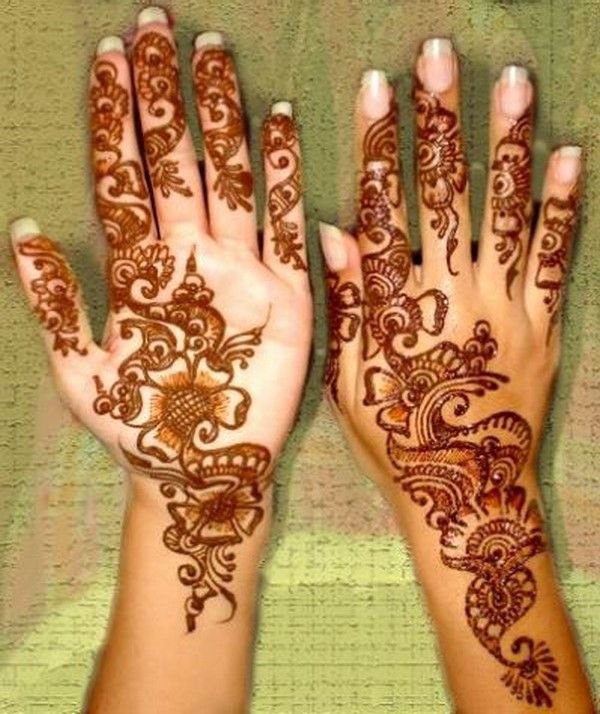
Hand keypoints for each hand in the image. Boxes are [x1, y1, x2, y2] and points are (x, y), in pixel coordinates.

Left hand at [11, 11, 310, 632]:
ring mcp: (240, 270)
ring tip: (211, 55)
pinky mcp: (286, 294)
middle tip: (154, 27)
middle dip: (162, 96)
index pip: (125, 177)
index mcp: (140, 270)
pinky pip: (286, 224)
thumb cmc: (140, 426)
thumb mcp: (81, 371)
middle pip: (175, 162)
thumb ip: (55, 303)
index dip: (116, 119)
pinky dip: (286, 175)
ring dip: (220, 118)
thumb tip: (23, 227)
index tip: (109, 58)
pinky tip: (280, 122)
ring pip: (229, 178)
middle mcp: (189, 257)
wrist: (201, 468)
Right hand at [320, 38, 585, 708]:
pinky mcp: (543, 326)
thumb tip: (334, 234)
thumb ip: (345, 306)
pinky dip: (563, 207)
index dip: (380, 148)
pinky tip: (569, 156)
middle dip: (442, 122)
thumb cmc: (400, 437)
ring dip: (507, 144)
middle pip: (445, 195)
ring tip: (512, 83)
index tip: (380, 90)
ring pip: (506, 213)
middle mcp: (452, 296)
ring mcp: (504, 308)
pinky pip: (556, 260)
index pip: (385, 210)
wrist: (467, 492)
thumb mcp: (350, 381)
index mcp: (397, 306)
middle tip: (441, 58)